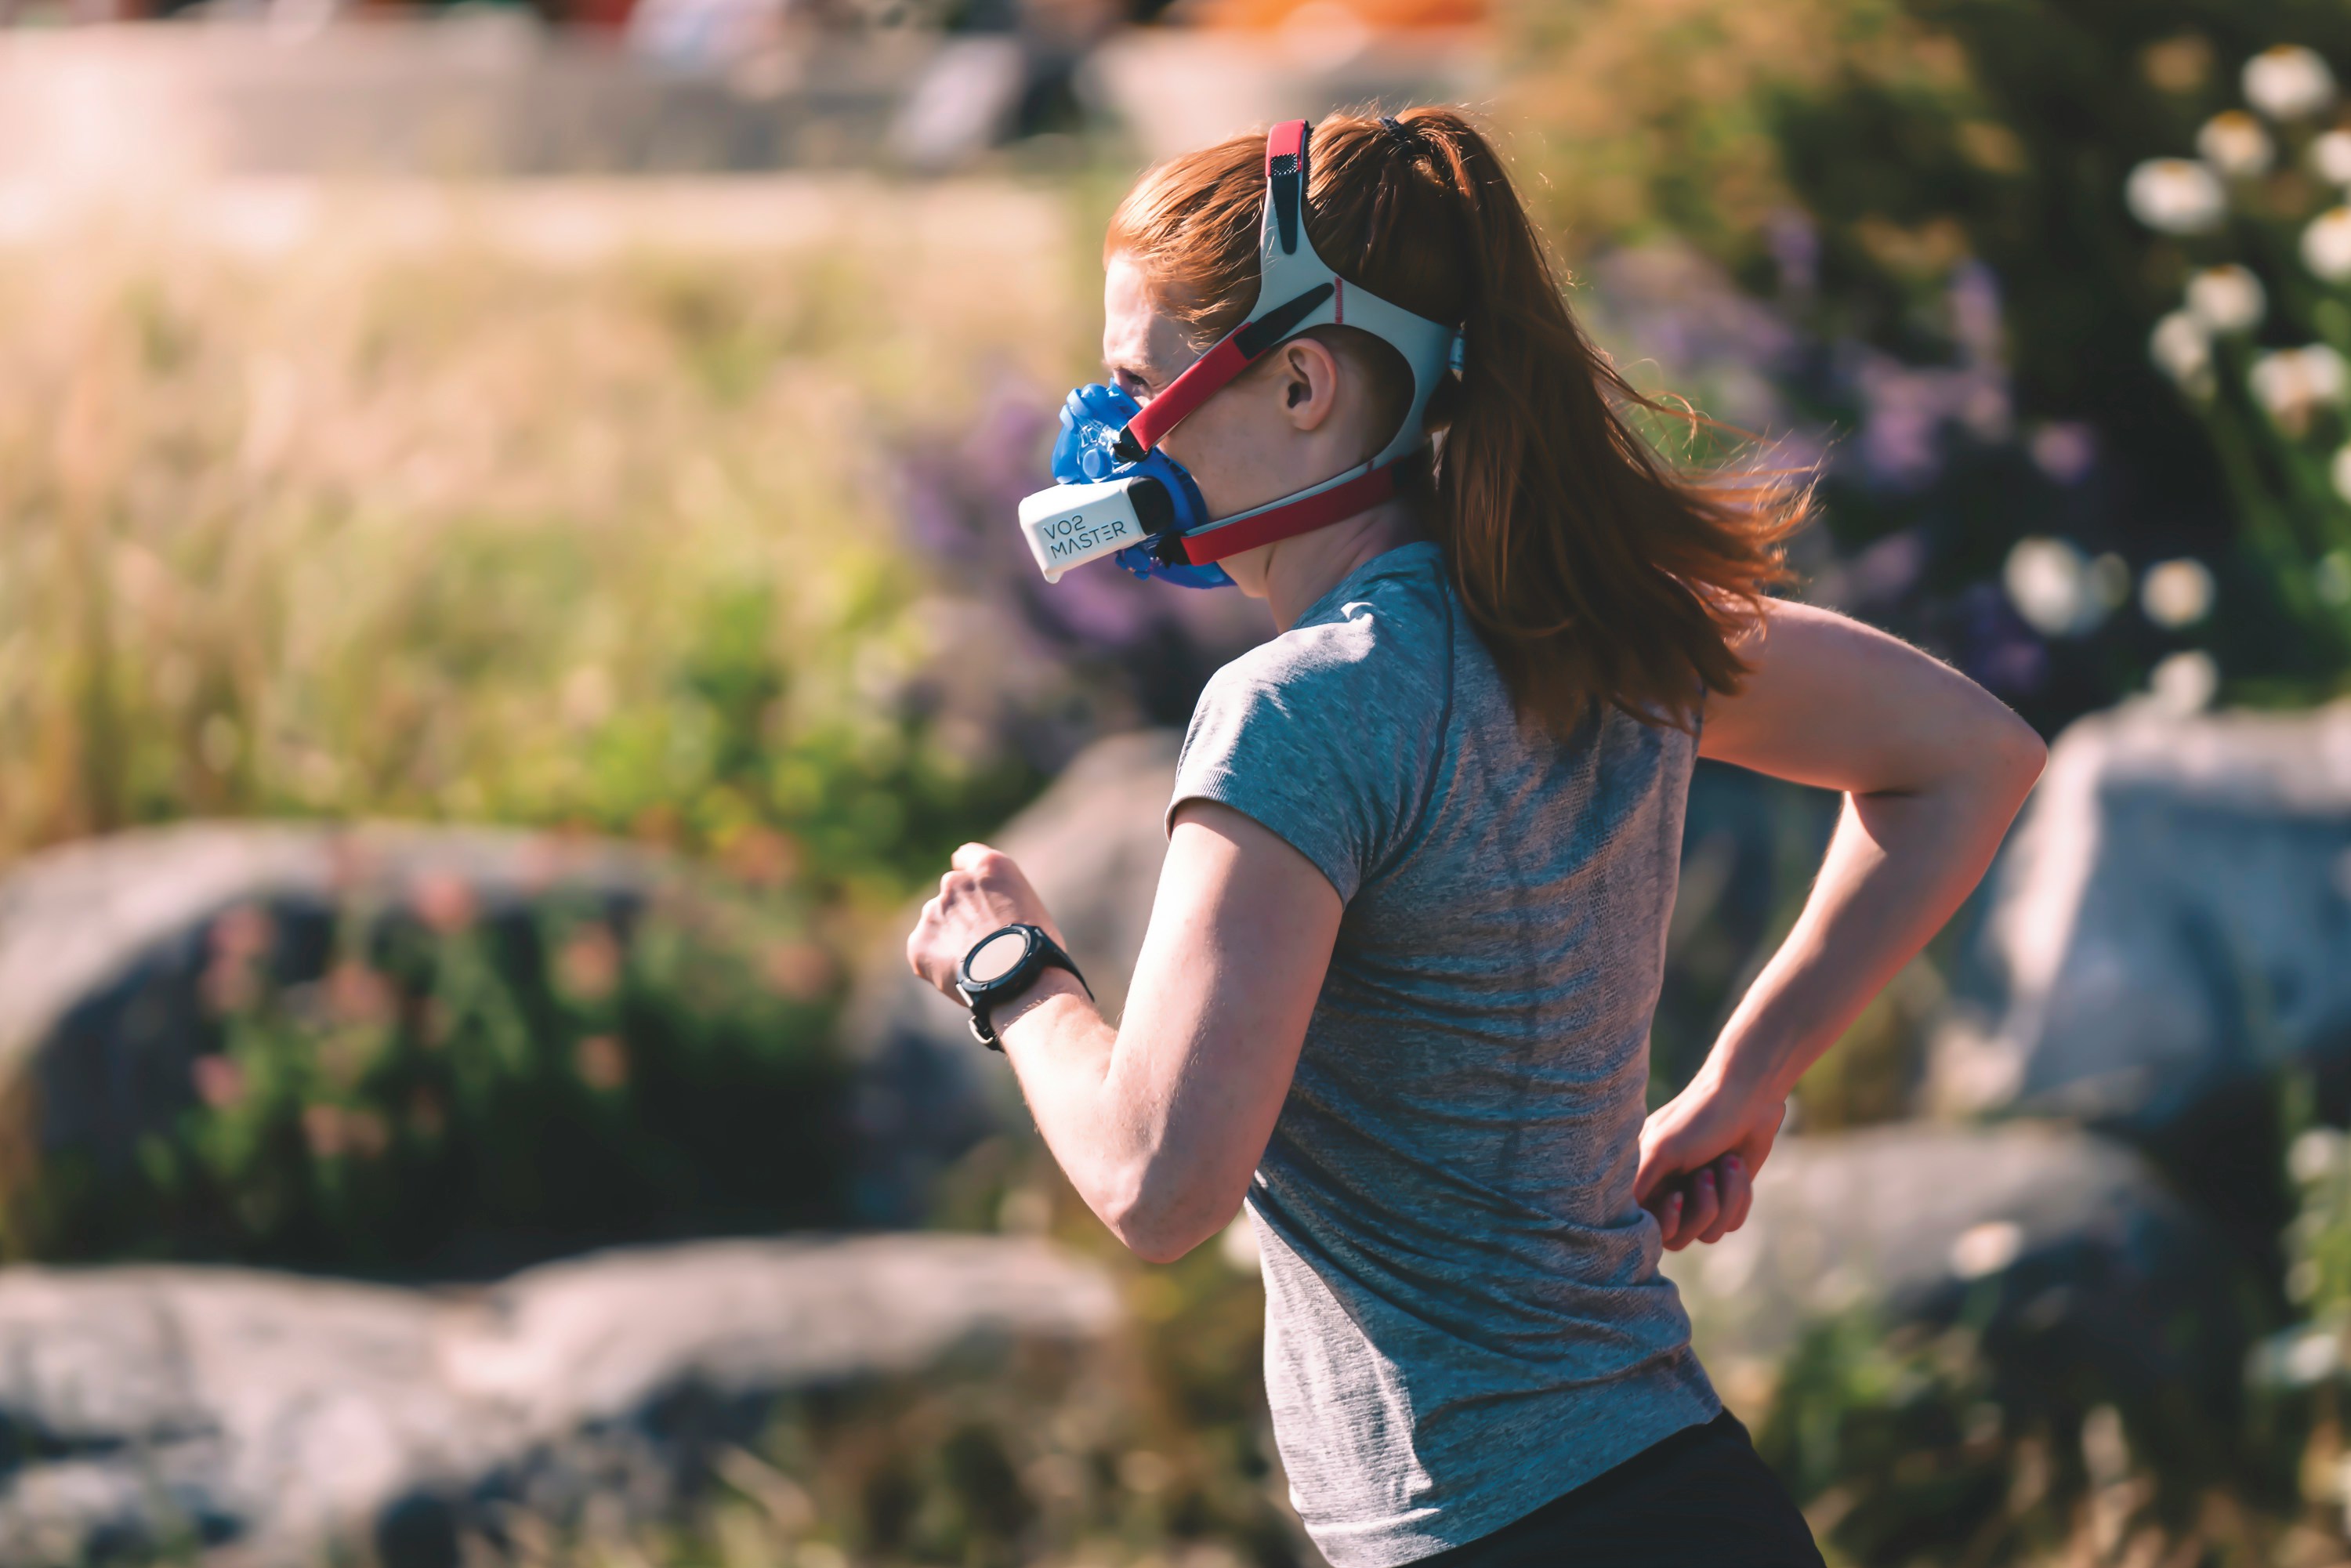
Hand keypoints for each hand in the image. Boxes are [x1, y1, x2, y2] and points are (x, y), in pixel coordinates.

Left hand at [906, 843, 1059, 999]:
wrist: (1018, 979)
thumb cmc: (1036, 948)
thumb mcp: (1030, 907)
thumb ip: (1002, 901)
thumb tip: (990, 920)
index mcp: (989, 866)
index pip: (966, 856)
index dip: (968, 874)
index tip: (971, 888)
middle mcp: (955, 882)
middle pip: (952, 894)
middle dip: (961, 912)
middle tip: (980, 941)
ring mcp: (933, 911)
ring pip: (938, 924)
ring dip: (950, 938)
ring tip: (975, 966)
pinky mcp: (919, 942)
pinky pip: (925, 952)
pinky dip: (938, 963)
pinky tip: (960, 977)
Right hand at [1635, 1070, 1788, 1250]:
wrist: (1747, 1099)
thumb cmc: (1698, 1119)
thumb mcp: (1661, 1150)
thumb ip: (1637, 1185)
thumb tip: (1623, 1216)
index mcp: (1643, 1180)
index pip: (1645, 1227)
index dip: (1665, 1221)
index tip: (1678, 1194)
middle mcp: (1668, 1193)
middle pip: (1679, 1239)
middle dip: (1701, 1208)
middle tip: (1705, 1173)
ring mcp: (1698, 1198)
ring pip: (1710, 1233)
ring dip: (1725, 1197)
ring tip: (1727, 1162)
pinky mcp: (1727, 1199)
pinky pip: (1732, 1222)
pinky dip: (1740, 1196)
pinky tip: (1738, 1166)